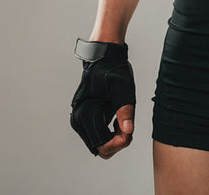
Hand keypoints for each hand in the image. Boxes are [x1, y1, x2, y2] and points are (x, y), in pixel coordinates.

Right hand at [69, 39, 136, 157]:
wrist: (104, 59)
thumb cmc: (113, 70)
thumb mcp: (124, 89)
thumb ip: (125, 111)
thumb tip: (128, 131)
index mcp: (86, 113)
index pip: (102, 145)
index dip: (120, 142)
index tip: (130, 131)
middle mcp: (78, 120)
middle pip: (100, 149)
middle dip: (118, 142)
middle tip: (128, 124)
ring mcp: (80, 121)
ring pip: (99, 145)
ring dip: (114, 138)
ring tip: (123, 120)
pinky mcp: (84, 120)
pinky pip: (98, 137)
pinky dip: (110, 134)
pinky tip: (117, 121)